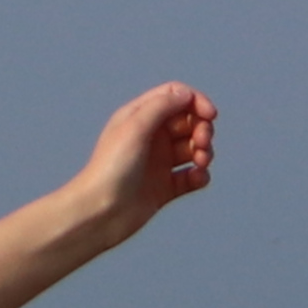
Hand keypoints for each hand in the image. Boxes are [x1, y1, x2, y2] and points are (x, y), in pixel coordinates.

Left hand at [76, 81, 216, 246]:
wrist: (98, 213)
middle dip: (202, 129)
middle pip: (189, 122)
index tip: (209, 115)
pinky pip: (191, 177)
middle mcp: (150, 138)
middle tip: (201, 143)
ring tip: (200, 162)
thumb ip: (162, 105)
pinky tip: (197, 178)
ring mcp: (158, 164)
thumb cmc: (110, 169)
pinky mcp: (163, 189)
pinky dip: (200, 176)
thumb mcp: (135, 127)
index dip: (196, 102)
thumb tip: (186, 94)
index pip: (176, 97)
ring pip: (193, 149)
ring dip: (204, 151)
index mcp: (140, 118)